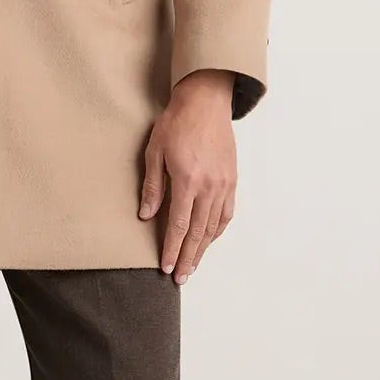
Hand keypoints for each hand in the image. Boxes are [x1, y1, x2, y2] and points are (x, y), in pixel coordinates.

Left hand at [138, 70, 237, 284]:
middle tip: (180, 278)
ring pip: (214, 226)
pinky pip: (226, 212)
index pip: (179, 225)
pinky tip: (210, 239)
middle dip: (188, 257)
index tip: (167, 267)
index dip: (173, 249)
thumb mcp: (155, 151)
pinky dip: (218, 230)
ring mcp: (224, 184)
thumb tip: (147, 215)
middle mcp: (209, 186)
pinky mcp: (232, 179)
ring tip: (193, 265)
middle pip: (198, 232)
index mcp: (188, 181)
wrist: (205, 101)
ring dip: (204, 249)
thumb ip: (152, 186)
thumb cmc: (176, 122)